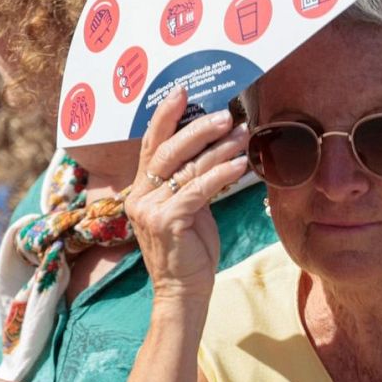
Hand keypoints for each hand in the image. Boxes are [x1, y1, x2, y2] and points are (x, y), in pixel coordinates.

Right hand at [123, 87, 249, 300]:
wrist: (182, 292)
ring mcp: (149, 209)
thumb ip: (189, 180)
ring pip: (186, 168)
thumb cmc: (189, 249)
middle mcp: (139, 196)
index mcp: (140, 189)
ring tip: (242, 133)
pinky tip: (242, 164)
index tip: (182, 90)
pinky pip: (198, 189)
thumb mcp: (186, 208)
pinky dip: (222, 174)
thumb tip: (213, 147)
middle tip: (224, 113)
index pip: (150, 144)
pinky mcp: (168, 221)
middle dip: (196, 127)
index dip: (164, 115)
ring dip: (218, 148)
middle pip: (166, 150)